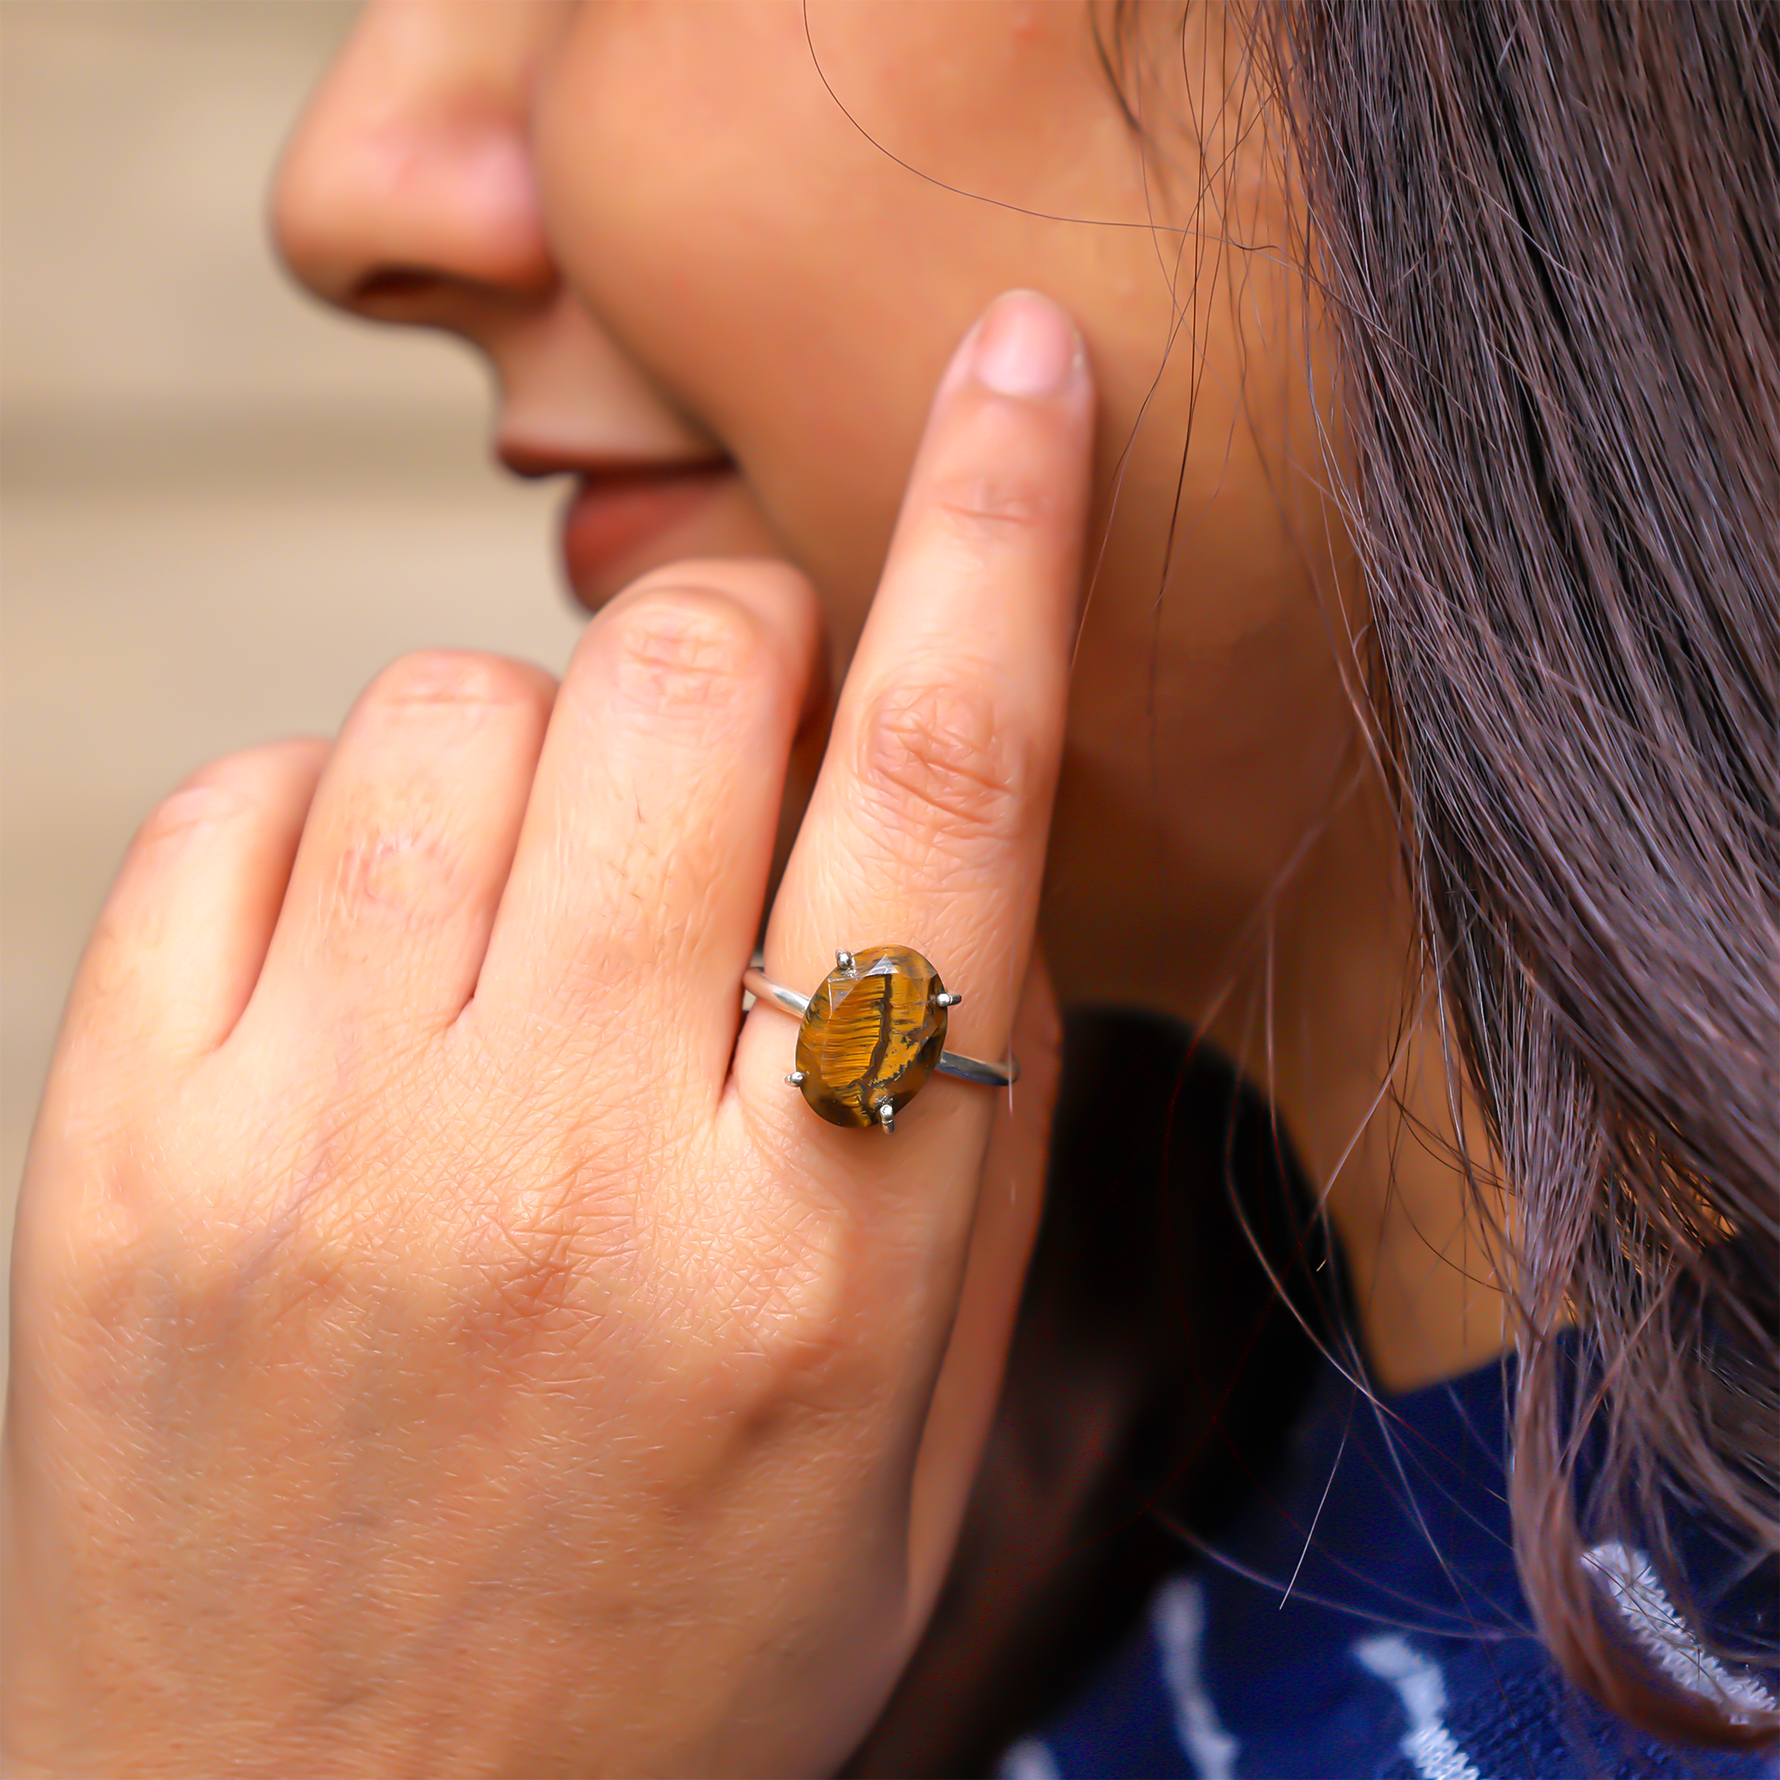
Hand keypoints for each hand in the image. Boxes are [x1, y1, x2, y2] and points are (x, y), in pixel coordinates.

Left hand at [2, 290, 1091, 1778]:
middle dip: (749, 641)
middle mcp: (567, 1173)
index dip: (1003, 532)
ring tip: (546, 907)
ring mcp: (316, 1155)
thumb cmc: (669, 1648)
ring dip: (545, 746)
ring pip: (454, 708)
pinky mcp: (118, 1154)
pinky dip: (334, 823)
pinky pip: (239, 804)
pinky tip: (377, 966)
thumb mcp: (908, 1440)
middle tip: (750, 744)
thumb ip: (976, 1133)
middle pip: (686, 677)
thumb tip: (974, 848)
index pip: (946, 789)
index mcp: (813, 1253)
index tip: (1025, 365)